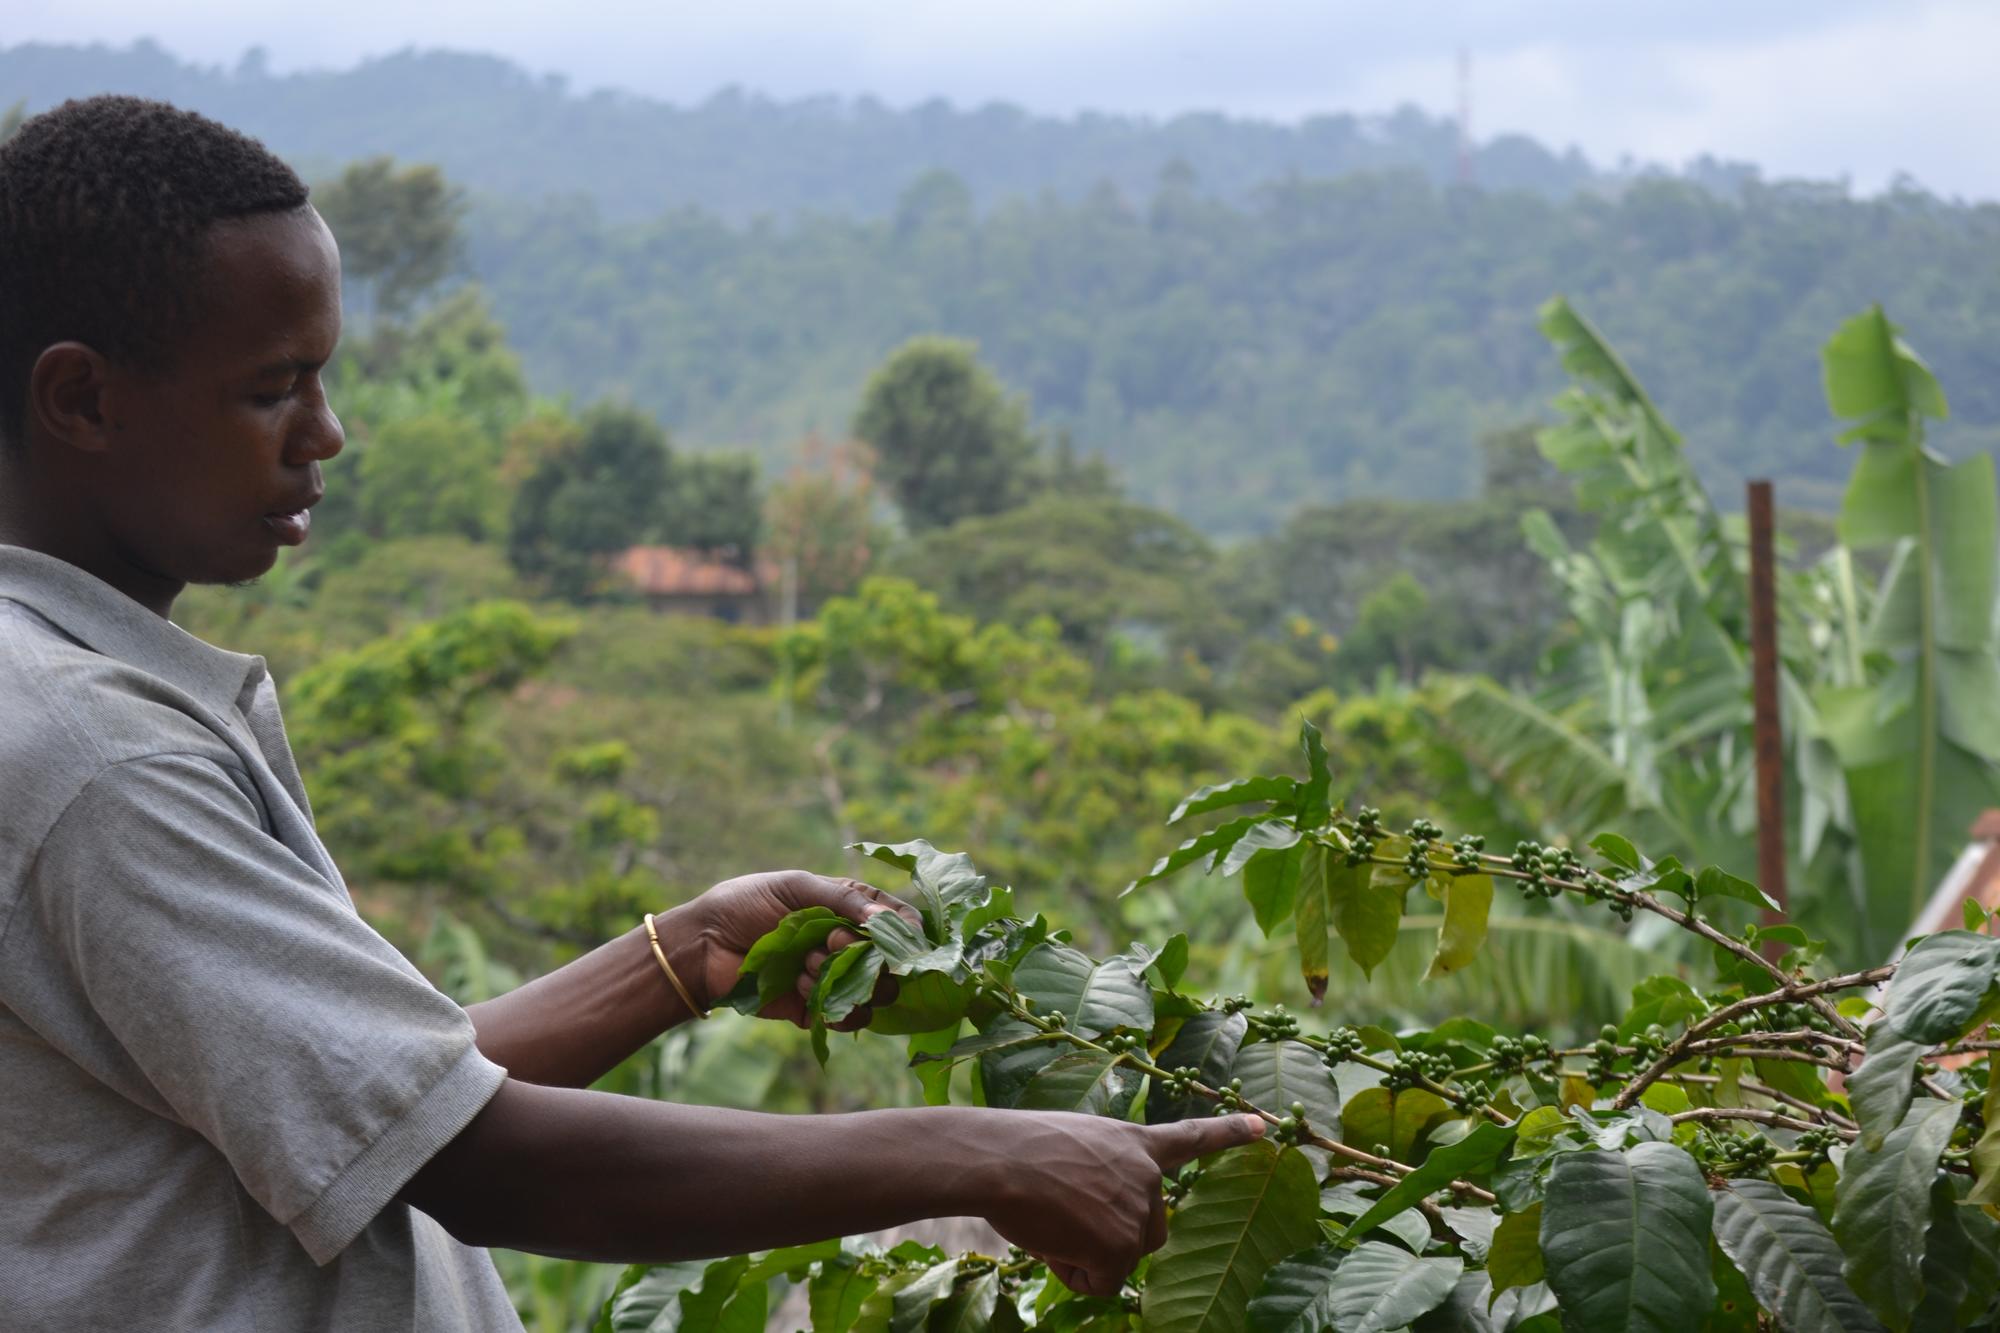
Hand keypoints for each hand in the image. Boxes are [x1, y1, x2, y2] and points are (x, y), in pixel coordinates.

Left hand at [667, 870, 919, 1027]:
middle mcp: (848, 946)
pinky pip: (848, 1017)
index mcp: (848, 909)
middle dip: (868, 955)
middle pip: (894, 964)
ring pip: (875, 993)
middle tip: (828, 942)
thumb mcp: (794, 886)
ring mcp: (834, 979)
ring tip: (805, 964)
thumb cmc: (744, 904)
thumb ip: (841, 899)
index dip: (905, 931)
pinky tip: (800, 986)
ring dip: (845, 978)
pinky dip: (832, 1006)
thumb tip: (882, 918)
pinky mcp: (817, 1008)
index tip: (894, 936)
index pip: (899, 921)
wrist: (702, 945)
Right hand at [977, 1111, 1266, 1298]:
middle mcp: (1147, 1175)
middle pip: (1149, 1232)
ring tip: (1051, 1219)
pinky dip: (1073, 1273)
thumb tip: (1094, 1220)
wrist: (999, 1160)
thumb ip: (1103, 1173)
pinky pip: (1100, 1282)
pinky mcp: (1122, 1246)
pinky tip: (1052, 1239)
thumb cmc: (1017, 1149)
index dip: (1227, 1132)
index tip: (1264, 1127)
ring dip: (1086, 1255)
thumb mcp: (1073, 1146)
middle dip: (1113, 1239)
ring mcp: (1139, 1210)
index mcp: (1133, 1142)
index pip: (1190, 1137)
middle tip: (1064, 1216)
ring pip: (1120, 1259)